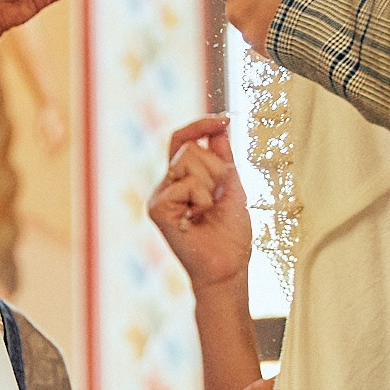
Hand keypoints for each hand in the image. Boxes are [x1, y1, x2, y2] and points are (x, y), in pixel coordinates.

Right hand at [147, 115, 251, 294]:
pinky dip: (202, 199)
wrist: (227, 268)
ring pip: (187, 160)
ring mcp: (160, 195)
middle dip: (215, 168)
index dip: (200, 126)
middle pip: (189, 147)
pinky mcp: (157, 209)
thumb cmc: (231, 235)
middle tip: (219, 197)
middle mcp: (167, 184)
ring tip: (209, 210)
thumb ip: (223, 158)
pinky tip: (199, 218)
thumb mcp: (232, 187)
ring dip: (210, 184)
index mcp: (182, 179)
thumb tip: (220, 128)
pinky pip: (185, 184)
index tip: (224, 120)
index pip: (182, 140)